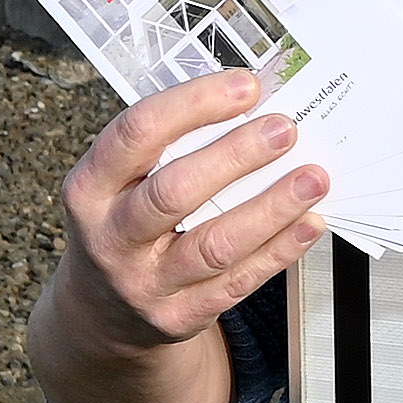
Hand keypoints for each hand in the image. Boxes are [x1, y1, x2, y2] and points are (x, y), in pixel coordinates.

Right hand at [51, 68, 332, 347]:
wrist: (102, 312)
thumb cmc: (123, 224)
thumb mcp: (120, 184)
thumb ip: (171, 148)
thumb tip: (253, 107)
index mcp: (90, 189)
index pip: (137, 133)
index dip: (194, 105)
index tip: (246, 86)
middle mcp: (110, 238)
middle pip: (174, 192)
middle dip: (236, 156)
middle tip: (283, 130)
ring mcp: (144, 283)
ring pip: (214, 245)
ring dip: (271, 207)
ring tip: (312, 178)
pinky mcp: (179, 316)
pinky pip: (238, 281)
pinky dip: (279, 250)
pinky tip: (309, 222)